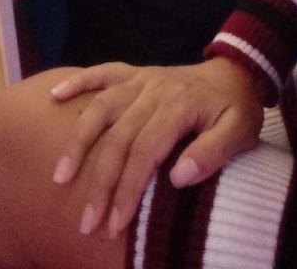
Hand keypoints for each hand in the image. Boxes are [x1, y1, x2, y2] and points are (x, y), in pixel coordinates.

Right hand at [49, 58, 265, 238]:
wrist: (237, 71)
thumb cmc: (237, 108)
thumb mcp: (241, 131)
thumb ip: (213, 152)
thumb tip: (179, 178)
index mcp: (180, 105)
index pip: (145, 152)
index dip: (127, 189)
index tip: (114, 224)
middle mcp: (155, 90)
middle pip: (119, 138)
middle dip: (100, 183)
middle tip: (86, 222)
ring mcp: (142, 79)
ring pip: (102, 107)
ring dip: (79, 141)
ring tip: (60, 176)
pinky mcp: (135, 73)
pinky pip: (102, 72)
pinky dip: (78, 82)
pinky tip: (54, 97)